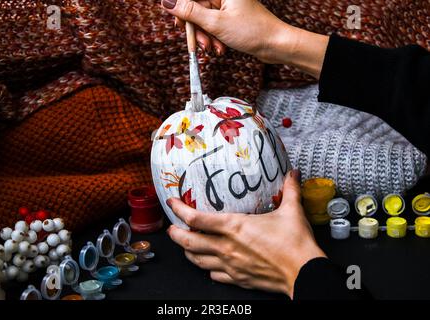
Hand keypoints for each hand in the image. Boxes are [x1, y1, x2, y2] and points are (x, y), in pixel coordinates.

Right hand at [160, 0, 328, 77]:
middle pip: (197, 8)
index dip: (182, 10)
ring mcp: (228, 6)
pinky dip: (214, 38)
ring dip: (206, 37)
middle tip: (197, 43)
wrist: (275, 45)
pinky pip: (214, 26)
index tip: (179, 24)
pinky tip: (220, 48)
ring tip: (213, 48)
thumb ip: (190, 12)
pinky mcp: (231, 18)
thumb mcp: (215, 23)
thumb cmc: (252, 31)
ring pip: (205, 20)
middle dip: (196, 28)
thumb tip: (167, 2)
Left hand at [167, 169, 325, 297]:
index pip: (196, 219)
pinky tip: (210, 266)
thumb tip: (292, 173)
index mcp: (235, 227)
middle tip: (171, 228)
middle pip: (188, 242)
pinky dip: (208, 269)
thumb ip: (290, 190)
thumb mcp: (292, 211)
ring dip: (188, 252)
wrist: (304, 273)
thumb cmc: (296, 244)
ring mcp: (230, 266)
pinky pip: (214, 275)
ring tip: (185, 245)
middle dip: (175, 234)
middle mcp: (227, 247)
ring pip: (197, 260)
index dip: (179, 210)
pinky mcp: (237, 279)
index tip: (172, 203)